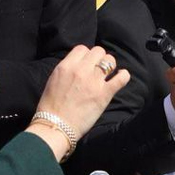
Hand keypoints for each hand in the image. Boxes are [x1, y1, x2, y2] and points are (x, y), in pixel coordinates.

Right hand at [30, 45, 130, 159]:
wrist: (56, 126)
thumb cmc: (51, 107)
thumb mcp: (53, 81)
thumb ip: (66, 70)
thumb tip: (78, 64)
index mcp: (66, 66)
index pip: (82, 48)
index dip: (86, 55)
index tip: (86, 63)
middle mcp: (81, 70)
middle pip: (98, 51)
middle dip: (99, 58)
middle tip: (97, 68)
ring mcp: (94, 81)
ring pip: (110, 60)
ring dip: (110, 65)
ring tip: (107, 74)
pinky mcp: (104, 94)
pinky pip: (121, 78)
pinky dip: (123, 76)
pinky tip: (121, 77)